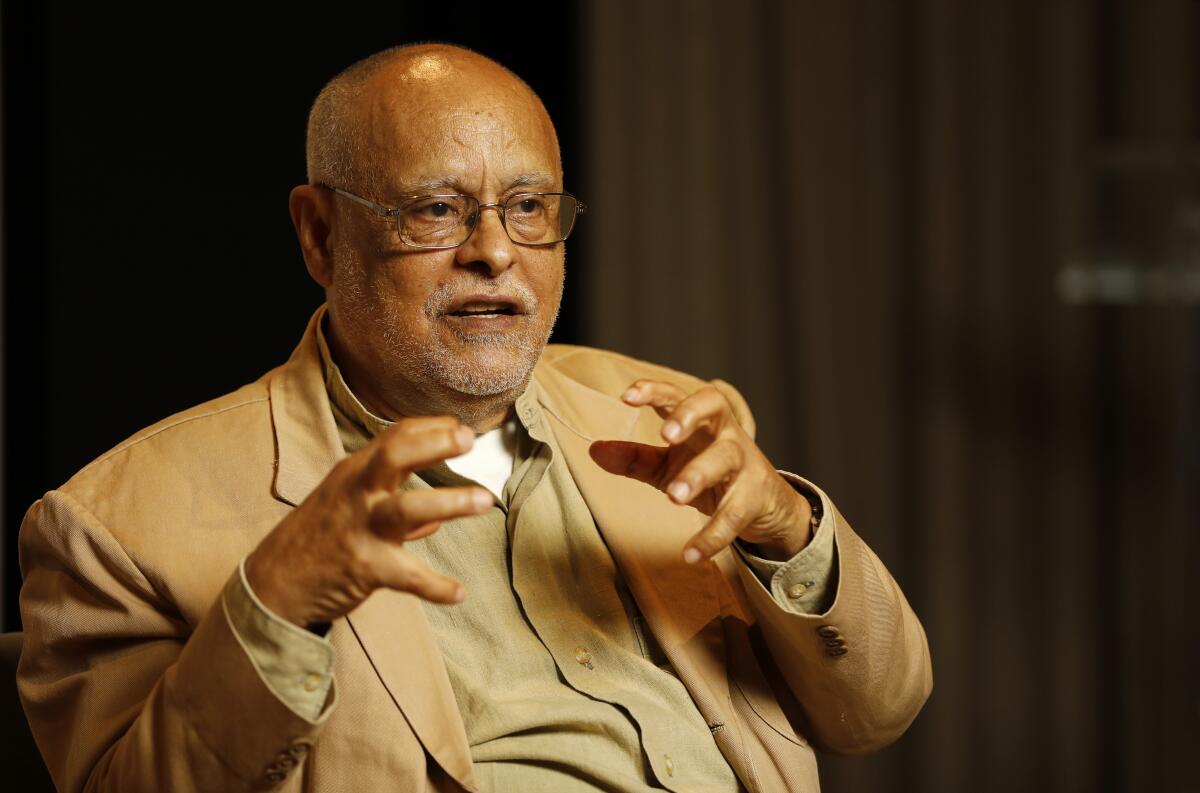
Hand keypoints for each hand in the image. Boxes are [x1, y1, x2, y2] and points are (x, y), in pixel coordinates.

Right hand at [245, 417, 492, 626]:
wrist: (273, 583)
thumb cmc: (318, 538)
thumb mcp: (348, 506)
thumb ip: (393, 505)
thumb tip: (437, 518)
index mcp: (355, 472)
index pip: (395, 436)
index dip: (432, 428)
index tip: (463, 429)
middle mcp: (357, 492)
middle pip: (394, 456)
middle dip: (434, 444)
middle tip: (470, 441)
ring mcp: (360, 528)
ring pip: (406, 509)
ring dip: (449, 502)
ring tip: (485, 501)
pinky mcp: (364, 566)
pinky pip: (407, 576)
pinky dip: (435, 586)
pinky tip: (458, 593)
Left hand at [589, 380, 812, 563]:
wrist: (766, 503)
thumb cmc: (710, 473)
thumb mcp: (669, 465)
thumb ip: (635, 458)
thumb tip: (595, 450)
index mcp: (701, 420)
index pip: (678, 394)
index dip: (654, 391)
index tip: (627, 396)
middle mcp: (724, 432)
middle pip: (713, 408)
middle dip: (688, 416)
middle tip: (665, 436)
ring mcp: (743, 463)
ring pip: (725, 459)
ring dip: (699, 475)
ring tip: (674, 497)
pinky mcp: (754, 497)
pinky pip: (733, 514)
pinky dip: (712, 536)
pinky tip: (690, 553)